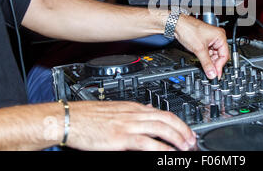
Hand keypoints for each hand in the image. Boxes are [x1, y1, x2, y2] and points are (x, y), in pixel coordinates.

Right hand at [66, 101, 195, 150]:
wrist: (70, 118)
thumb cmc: (88, 116)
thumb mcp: (115, 110)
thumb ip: (133, 111)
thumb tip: (148, 111)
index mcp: (133, 107)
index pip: (162, 112)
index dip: (178, 122)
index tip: (186, 130)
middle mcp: (134, 114)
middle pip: (166, 119)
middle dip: (183, 130)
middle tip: (192, 140)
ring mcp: (128, 125)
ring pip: (161, 129)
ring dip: (177, 138)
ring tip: (185, 148)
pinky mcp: (120, 138)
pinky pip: (146, 143)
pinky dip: (161, 149)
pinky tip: (169, 155)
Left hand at [175, 15, 228, 78]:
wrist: (177, 25)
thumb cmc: (189, 29)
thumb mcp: (199, 49)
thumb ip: (206, 63)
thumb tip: (212, 73)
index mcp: (220, 36)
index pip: (224, 55)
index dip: (220, 66)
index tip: (216, 74)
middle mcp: (217, 37)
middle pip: (220, 55)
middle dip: (215, 64)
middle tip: (211, 73)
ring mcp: (211, 40)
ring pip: (214, 55)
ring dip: (210, 62)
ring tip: (206, 69)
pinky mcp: (204, 42)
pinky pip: (208, 53)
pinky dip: (206, 58)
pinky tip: (203, 63)